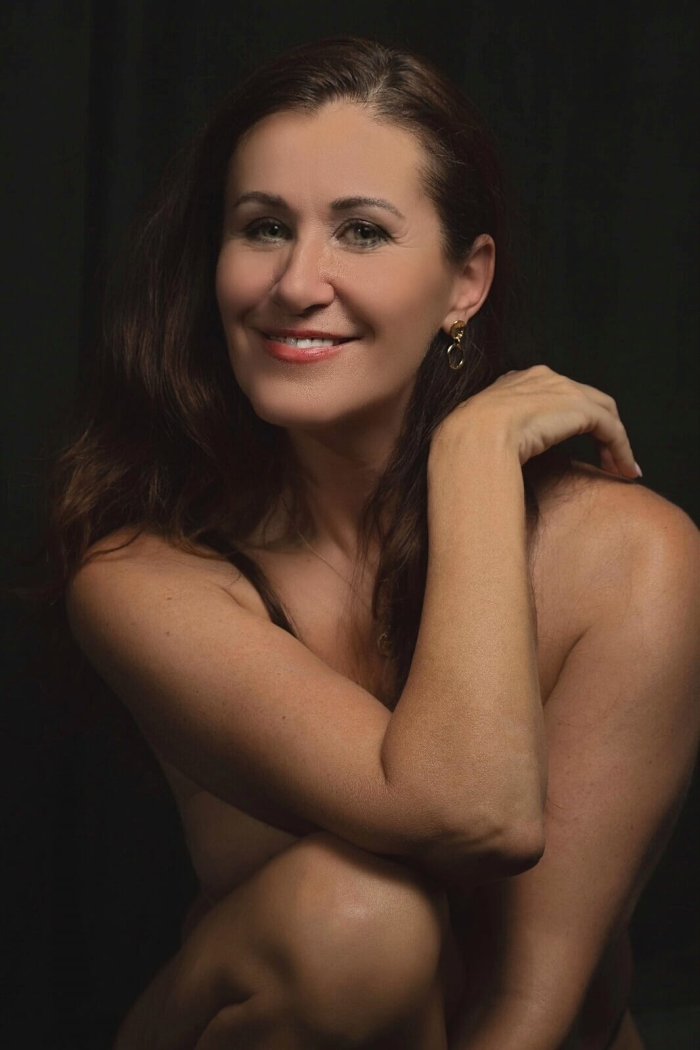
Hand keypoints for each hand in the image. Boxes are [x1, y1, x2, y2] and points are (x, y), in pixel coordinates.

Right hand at [436, 365, 640, 478]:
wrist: (473, 439)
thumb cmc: (466, 445)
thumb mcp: (477, 434)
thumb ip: (493, 436)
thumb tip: (492, 457)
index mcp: (514, 381)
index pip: (552, 394)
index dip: (568, 418)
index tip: (571, 442)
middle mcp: (541, 378)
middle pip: (582, 400)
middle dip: (598, 427)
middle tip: (607, 458)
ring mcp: (562, 390)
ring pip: (602, 413)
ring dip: (615, 442)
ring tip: (621, 468)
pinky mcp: (580, 408)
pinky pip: (611, 429)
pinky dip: (622, 449)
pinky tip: (624, 471)